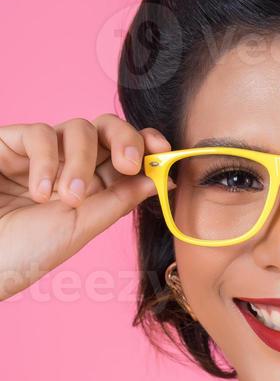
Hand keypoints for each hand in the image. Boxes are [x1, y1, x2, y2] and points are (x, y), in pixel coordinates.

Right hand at [0, 114, 171, 299]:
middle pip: (107, 129)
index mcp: (94, 185)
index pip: (125, 153)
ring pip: (78, 129)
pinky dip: (46, 163)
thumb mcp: (81, 228)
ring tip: (69, 198)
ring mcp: (40, 153)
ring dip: (81, 162)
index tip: (162, 151)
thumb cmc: (27, 252)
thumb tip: (160, 179)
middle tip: (129, 162)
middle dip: (125, 139)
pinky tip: (39, 193)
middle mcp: (70, 164)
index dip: (146, 145)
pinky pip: (40, 134)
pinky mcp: (9, 144)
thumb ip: (118, 201)